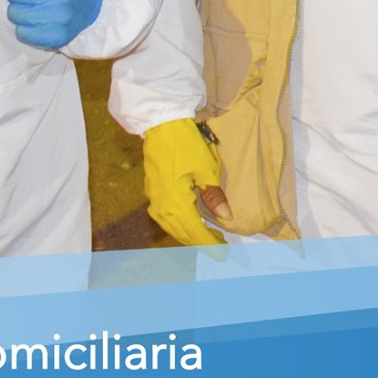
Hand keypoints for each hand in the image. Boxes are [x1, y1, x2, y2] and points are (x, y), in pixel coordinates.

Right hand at [141, 118, 228, 246]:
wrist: (162, 124)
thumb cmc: (187, 144)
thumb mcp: (206, 169)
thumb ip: (214, 196)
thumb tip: (225, 217)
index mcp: (174, 203)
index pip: (194, 231)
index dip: (210, 244)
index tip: (224, 254)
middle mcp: (160, 207)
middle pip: (182, 233)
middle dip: (201, 241)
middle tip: (220, 246)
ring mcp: (153, 200)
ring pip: (172, 227)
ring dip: (190, 234)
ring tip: (209, 237)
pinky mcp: (151, 193)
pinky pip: (166, 218)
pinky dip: (180, 225)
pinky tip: (190, 223)